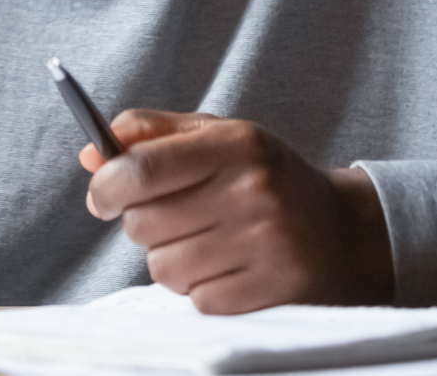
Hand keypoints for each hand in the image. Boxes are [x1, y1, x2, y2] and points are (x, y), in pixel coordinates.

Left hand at [81, 110, 393, 312]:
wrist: (346, 233)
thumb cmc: (266, 179)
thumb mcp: (218, 138)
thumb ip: (151, 136)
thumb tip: (90, 155)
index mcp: (237, 144)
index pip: (141, 169)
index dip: (106, 187)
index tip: (102, 197)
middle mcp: (254, 190)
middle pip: (144, 224)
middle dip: (146, 225)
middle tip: (179, 217)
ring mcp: (268, 243)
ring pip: (164, 268)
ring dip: (173, 260)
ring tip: (209, 243)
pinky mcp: (275, 289)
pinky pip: (197, 301)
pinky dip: (202, 289)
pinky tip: (231, 268)